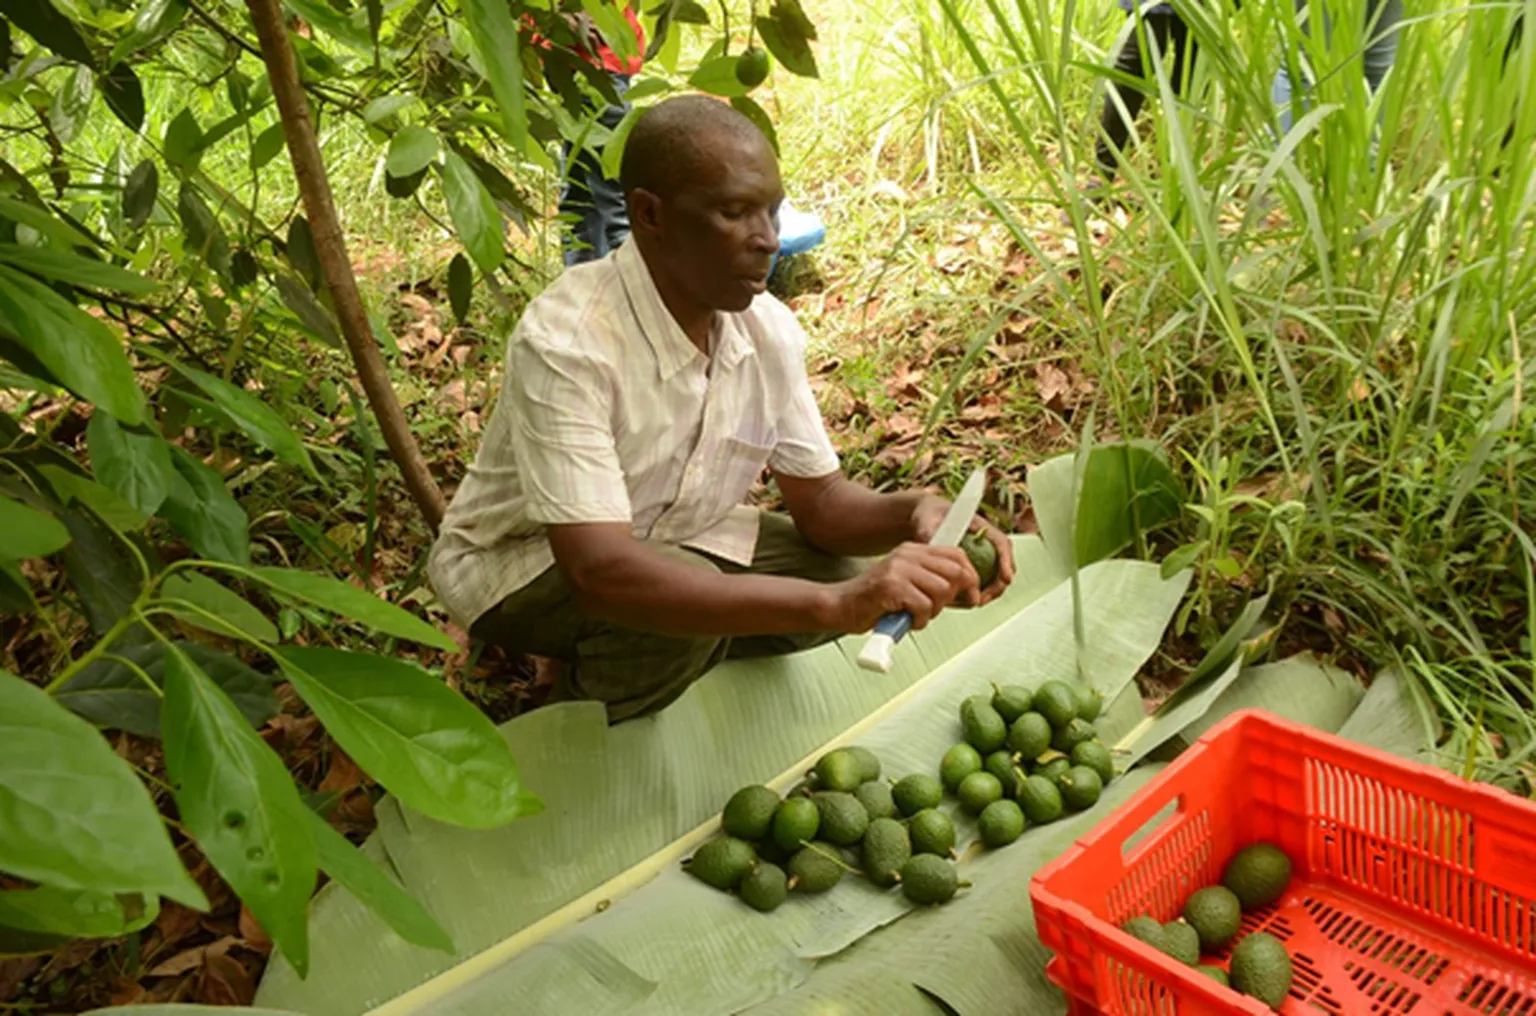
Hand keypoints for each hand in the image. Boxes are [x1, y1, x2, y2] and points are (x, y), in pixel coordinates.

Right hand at [826, 543, 977, 633]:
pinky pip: (923, 607)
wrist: (839, 607)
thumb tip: (970, 592)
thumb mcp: (908, 584)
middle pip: (955, 572)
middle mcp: (906, 554)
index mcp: (912, 550)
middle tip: (934, 609)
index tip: (971, 595)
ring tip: (914, 615)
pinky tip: (904, 620)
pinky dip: (918, 621)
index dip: (970, 576)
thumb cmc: (874, 602)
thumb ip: (933, 582)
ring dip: (932, 611)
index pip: (956, 554)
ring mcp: (898, 569)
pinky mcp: (891, 586)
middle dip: (952, 597)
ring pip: (941, 591)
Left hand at [908, 495, 1015, 605]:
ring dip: (989, 592)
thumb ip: (931, 532)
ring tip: (974, 602)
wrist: (928, 518)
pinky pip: (984, 583)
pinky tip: (964, 602)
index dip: (1006, 561)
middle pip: (1004, 565)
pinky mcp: (976, 566)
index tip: (1006, 578)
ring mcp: (984, 555)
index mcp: (981, 526)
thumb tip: (933, 546)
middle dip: (997, 585)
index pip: (1001, 543)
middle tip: (982, 599)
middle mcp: (987, 542)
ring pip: (996, 577)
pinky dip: (978, 593)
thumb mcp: (929, 520)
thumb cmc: (931, 515)